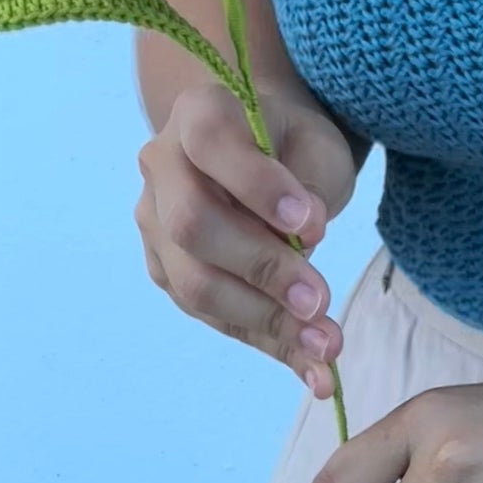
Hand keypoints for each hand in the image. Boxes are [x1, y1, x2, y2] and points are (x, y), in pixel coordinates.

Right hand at [135, 80, 357, 396]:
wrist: (265, 152)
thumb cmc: (295, 143)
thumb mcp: (318, 145)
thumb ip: (311, 182)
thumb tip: (304, 241)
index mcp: (198, 114)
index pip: (212, 144)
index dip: (257, 185)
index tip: (312, 223)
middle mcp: (162, 168)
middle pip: (194, 226)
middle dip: (262, 268)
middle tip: (320, 301)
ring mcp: (156, 225)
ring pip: (196, 283)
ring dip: (265, 321)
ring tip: (326, 346)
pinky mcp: (169, 272)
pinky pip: (213, 315)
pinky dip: (267, 343)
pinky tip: (313, 368)